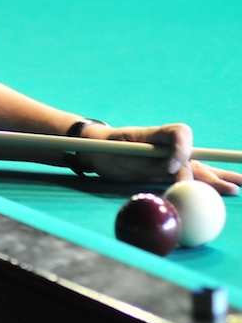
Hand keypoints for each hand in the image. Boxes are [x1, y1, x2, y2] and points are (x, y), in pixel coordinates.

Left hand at [84, 123, 241, 195]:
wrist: (94, 152)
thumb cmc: (105, 149)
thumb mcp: (122, 156)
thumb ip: (148, 162)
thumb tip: (174, 170)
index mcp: (154, 134)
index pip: (179, 133)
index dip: (181, 149)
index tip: (170, 166)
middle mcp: (165, 146)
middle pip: (195, 155)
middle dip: (213, 171)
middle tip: (233, 185)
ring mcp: (166, 159)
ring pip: (196, 169)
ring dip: (216, 180)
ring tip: (237, 187)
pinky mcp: (164, 172)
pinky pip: (186, 179)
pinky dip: (203, 186)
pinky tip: (221, 189)